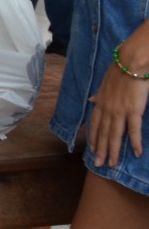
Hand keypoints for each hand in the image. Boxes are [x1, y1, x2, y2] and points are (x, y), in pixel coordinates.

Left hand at [87, 21, 148, 166]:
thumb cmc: (120, 71)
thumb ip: (99, 95)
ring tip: (112, 164)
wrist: (131, 63)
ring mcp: (120, 111)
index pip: (95, 125)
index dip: (94, 138)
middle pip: (104, 134)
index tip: (93, 150)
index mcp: (100, 103)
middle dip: (101, 150)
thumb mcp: (104, 83)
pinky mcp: (134, 110)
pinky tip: (135, 153)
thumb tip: (92, 100)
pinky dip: (134, 142)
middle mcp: (107, 109)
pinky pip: (133, 130)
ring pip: (115, 135)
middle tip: (99, 165)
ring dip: (113, 151)